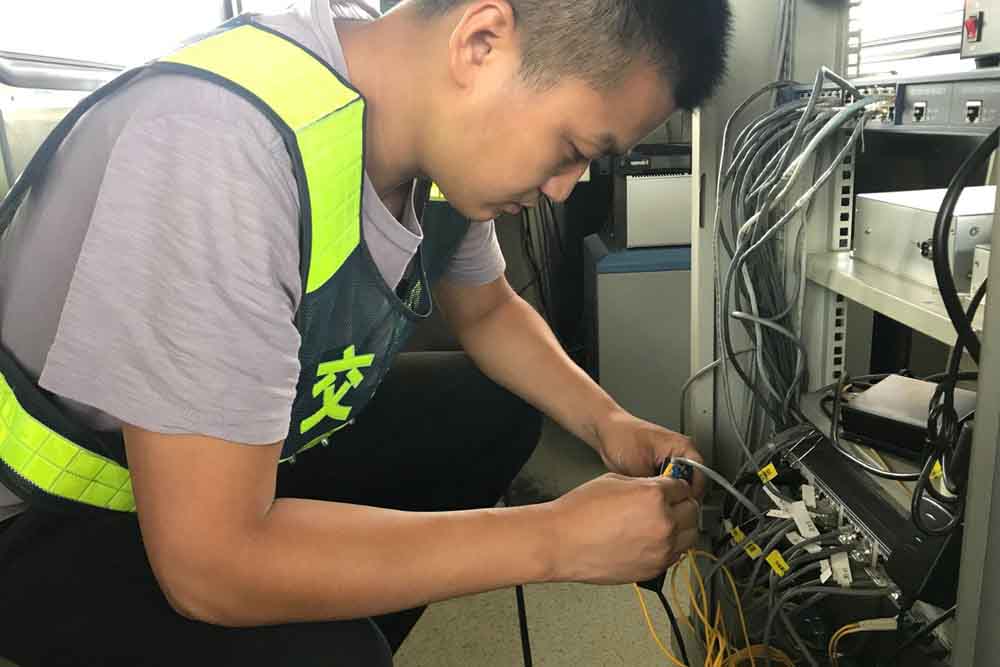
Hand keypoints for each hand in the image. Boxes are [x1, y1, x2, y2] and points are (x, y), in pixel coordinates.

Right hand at [546, 473, 698, 583]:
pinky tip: (653, 539)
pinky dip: (670, 546)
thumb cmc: (579, 513)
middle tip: (670, 503)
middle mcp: (663, 524)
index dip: (675, 485)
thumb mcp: (615, 481)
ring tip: (664, 522)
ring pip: (690, 536)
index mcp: (654, 497)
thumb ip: (645, 485)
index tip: (671, 487)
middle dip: (682, 505)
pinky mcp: (654, 569)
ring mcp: (660, 550)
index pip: (683, 487)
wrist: (561, 542)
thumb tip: (659, 490)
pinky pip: (675, 555)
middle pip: (692, 511)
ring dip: (681, 527)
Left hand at [594, 410, 705, 497]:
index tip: (681, 505)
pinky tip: (649, 492)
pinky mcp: (662, 465)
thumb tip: (663, 502)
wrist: (605, 430)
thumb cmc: (620, 437)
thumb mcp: (639, 466)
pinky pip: (668, 483)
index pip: (701, 476)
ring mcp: (672, 459)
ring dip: (668, 493)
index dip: (692, 494)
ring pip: (679, 485)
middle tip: (665, 504)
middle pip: (692, 483)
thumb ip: (655, 486)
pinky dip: (660, 490)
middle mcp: (681, 452)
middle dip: (679, 495)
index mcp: (683, 446)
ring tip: (654, 496)